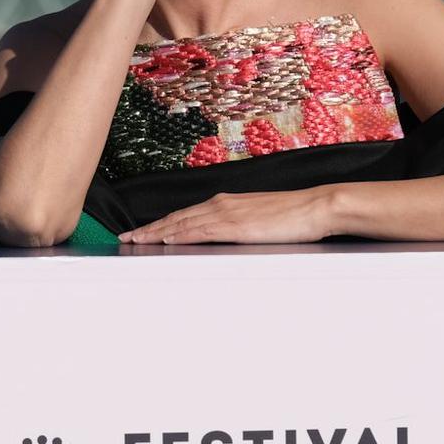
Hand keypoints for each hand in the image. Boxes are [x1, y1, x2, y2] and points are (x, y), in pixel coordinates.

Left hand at [119, 187, 339, 244]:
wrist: (316, 206)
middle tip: (126, 238)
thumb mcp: (260, 220)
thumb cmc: (295, 214)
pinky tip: (162, 241)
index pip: (186, 215)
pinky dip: (176, 235)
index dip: (161, 224)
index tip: (143, 231)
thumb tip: (227, 238)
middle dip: (149, 228)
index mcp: (227, 203)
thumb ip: (240, 227)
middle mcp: (221, 204)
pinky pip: (197, 231)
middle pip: (176, 218)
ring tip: (134, 241)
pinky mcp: (233, 225)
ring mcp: (225, 213)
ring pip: (180, 224)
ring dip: (155, 233)